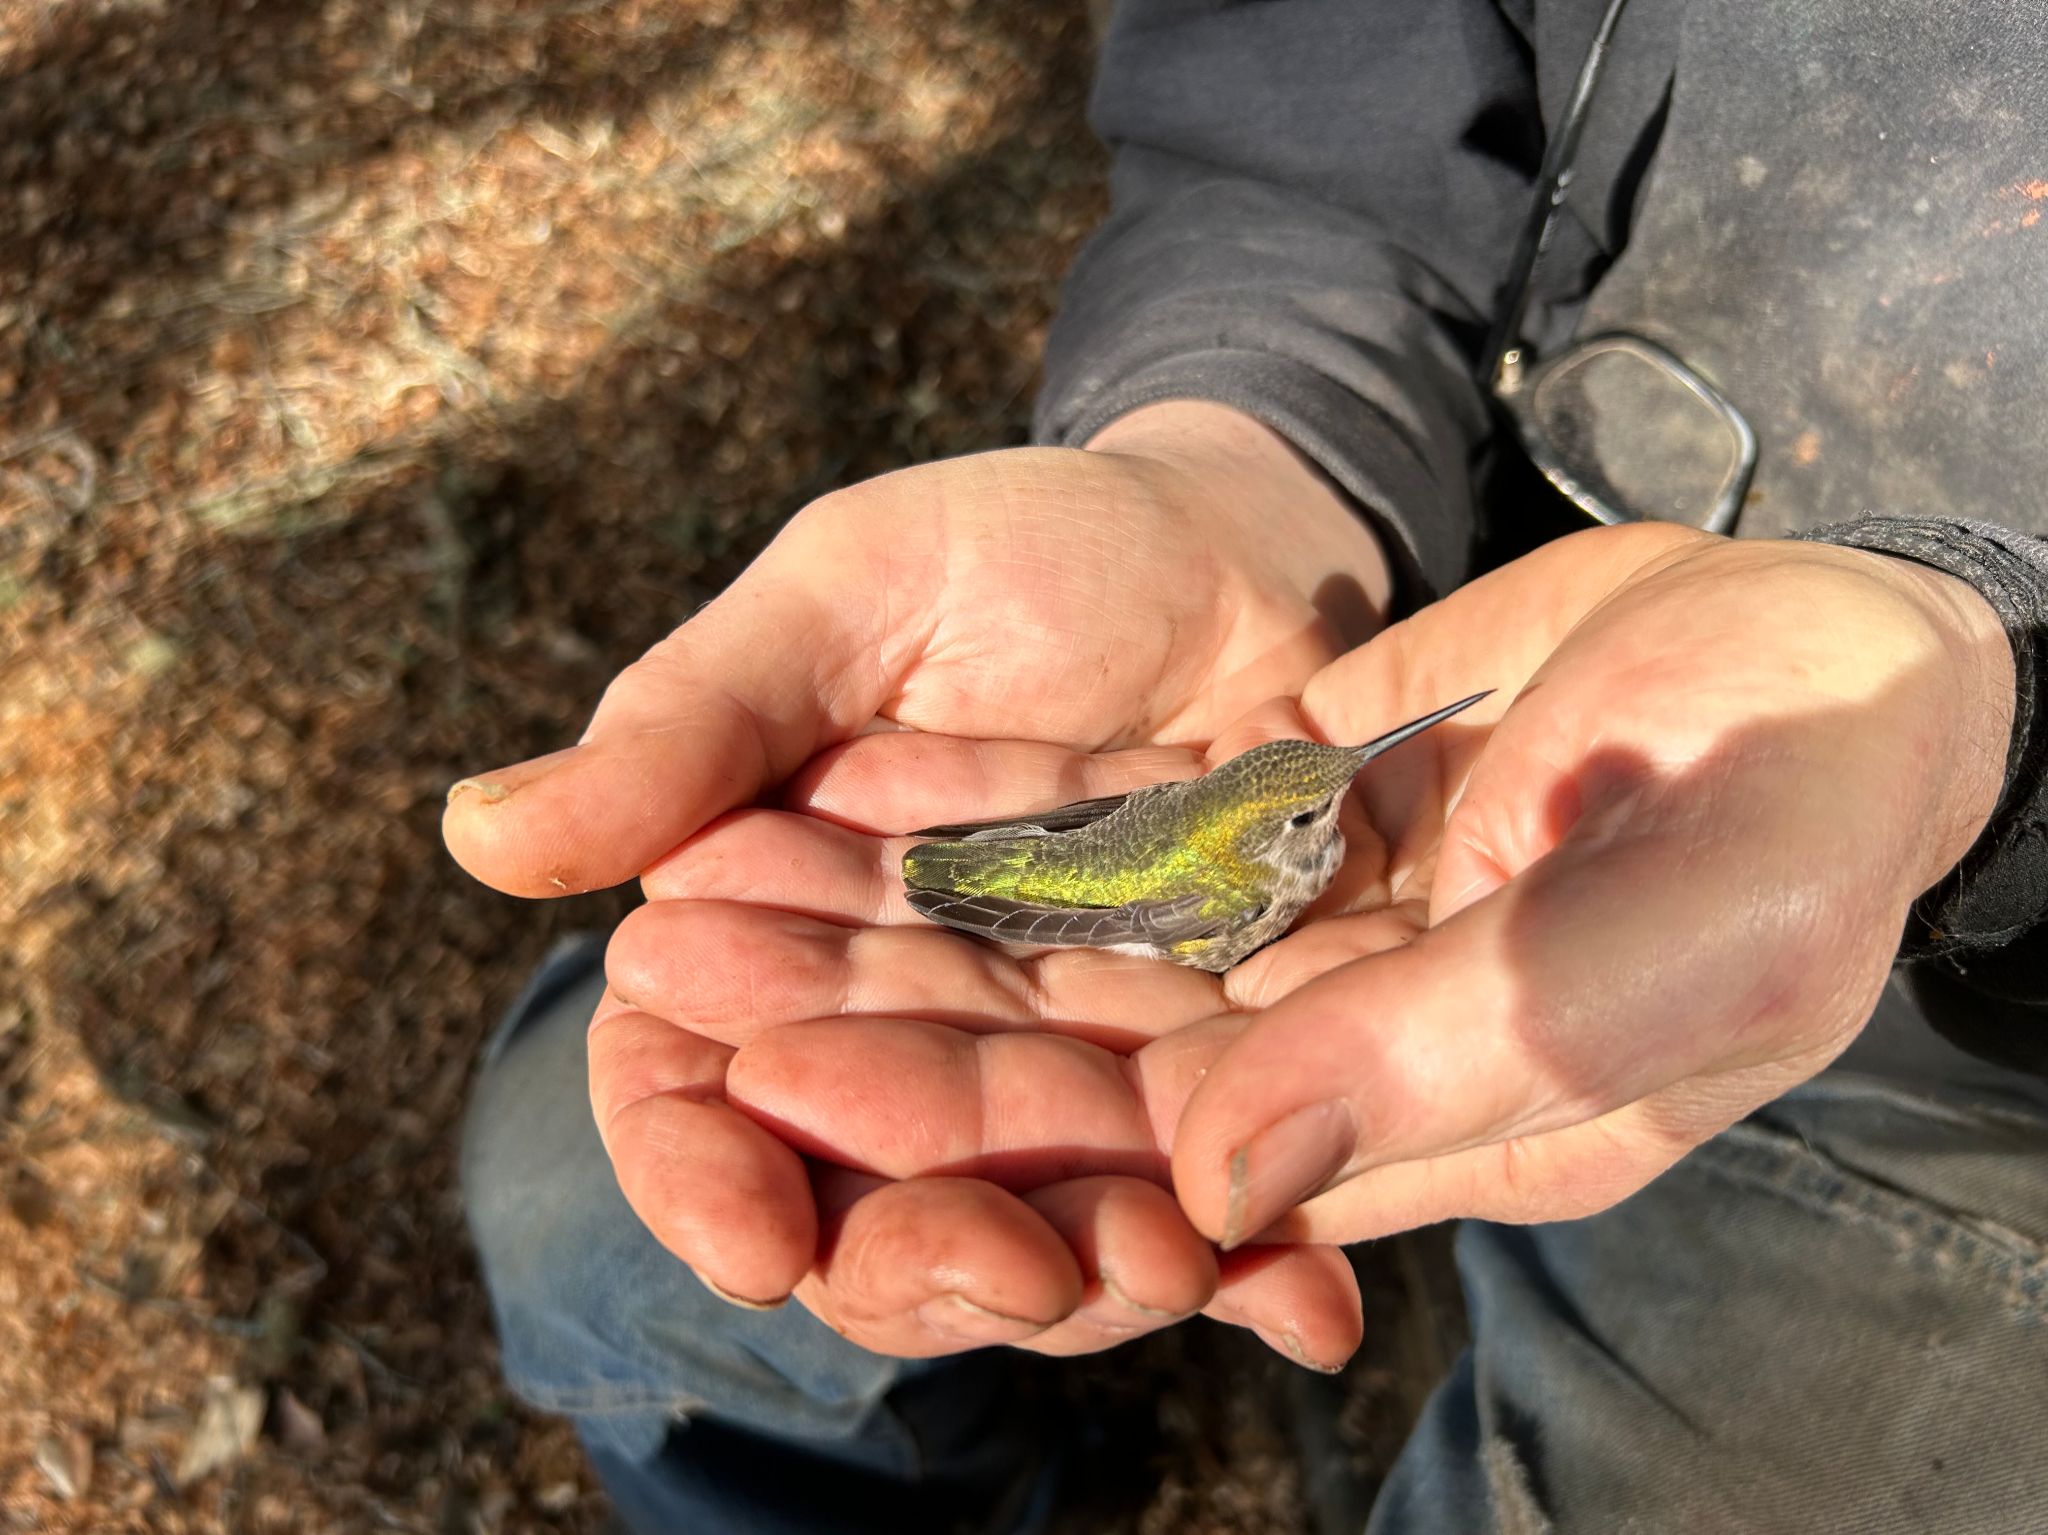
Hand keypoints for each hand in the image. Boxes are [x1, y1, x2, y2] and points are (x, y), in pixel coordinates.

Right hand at [444, 401, 1390, 1357]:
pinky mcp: (1210, 1059)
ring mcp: (1061, 1059)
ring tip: (1176, 1266)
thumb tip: (478, 835)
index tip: (753, 1235)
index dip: (703, 1173)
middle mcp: (904, 1025)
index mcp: (772, 931)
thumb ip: (695, 724)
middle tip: (1012, 1269)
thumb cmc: (1017, 548)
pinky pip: (1216, 1177)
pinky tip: (1305, 1296)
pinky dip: (1258, 1238)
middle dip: (930, 1253)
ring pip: (1041, 1219)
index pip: (691, 1087)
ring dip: (1099, 1271)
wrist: (1229, 539)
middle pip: (872, 1191)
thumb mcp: (850, 597)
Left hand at [651, 522, 2011, 1298]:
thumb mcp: (1677, 941)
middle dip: (861, 1037)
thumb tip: (1211, 1177)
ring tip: (697, 884)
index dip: (958, 1153)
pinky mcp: (1286, 830)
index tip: (784, 1095)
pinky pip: (1096, 837)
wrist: (1846, 660)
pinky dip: (969, 811)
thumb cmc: (1812, 804)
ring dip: (879, 925)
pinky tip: (832, 777)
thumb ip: (1446, 1060)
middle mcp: (1333, 1064)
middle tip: (670, 980)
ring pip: (1048, 959)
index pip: (1143, 1196)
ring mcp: (1301, 943)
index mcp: (1414, 1137)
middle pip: (1054, 1080)